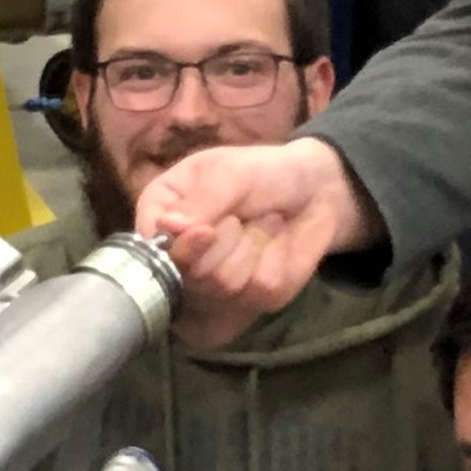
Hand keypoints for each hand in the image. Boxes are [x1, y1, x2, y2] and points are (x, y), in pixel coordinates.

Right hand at [135, 138, 372, 352]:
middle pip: (188, 272)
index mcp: (164, 213)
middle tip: (242, 214)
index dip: (179, 245)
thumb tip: (168, 227)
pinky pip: (258, 289)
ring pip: (223, 284)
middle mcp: (182, 253)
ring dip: (251, 247)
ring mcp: (215, 281)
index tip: (206, 230)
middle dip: (225, 240)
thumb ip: (202, 200)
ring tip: (260, 223)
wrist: (317, 190)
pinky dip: (274, 260)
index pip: (152, 244)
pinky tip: (277, 243)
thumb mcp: (232, 172)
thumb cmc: (265, 172)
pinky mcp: (251, 298)